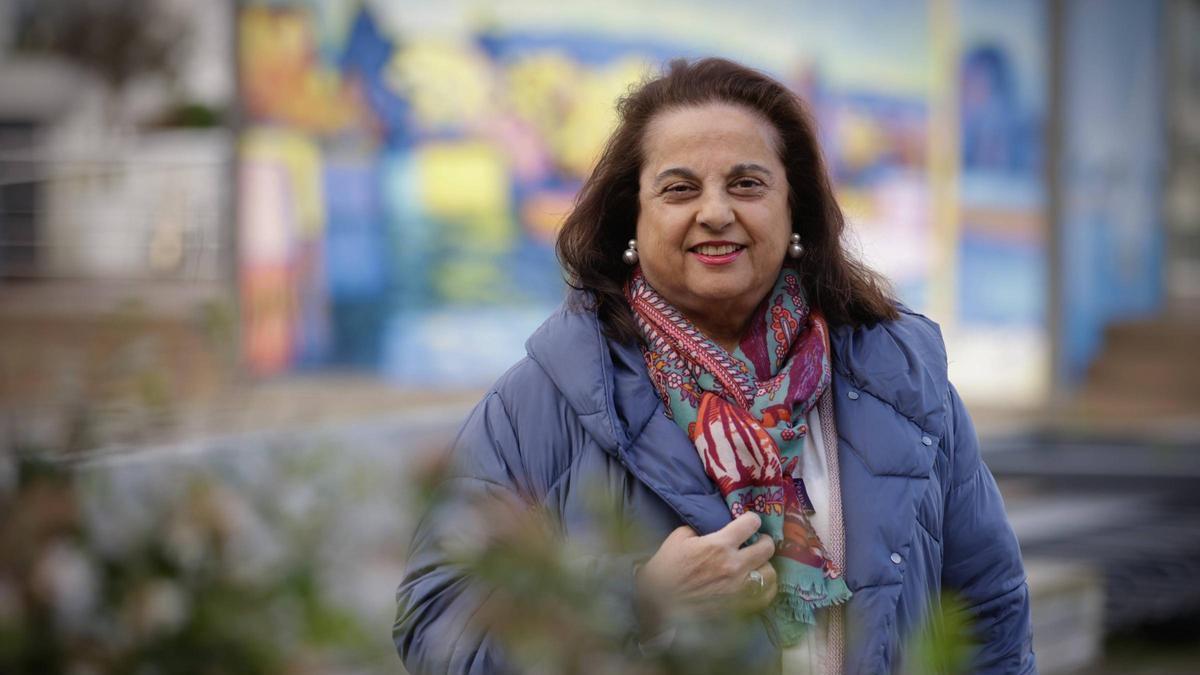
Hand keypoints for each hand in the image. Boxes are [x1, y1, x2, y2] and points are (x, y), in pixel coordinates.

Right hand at [635, 513, 777, 618]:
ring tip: (757, 565)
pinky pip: (766, 595)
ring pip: (770, 572)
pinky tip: (757, 583)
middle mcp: (734, 565)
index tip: (749, 522)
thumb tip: (714, 529)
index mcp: (719, 545)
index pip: (750, 524)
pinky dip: (765, 587)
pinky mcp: (739, 606)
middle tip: (758, 542)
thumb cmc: (665, 569)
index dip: (752, 520)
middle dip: (764, 541)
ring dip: (765, 565)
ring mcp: (739, 588)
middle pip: (767, 547)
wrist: (658, 603)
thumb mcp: (679, 538)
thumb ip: (701, 530)